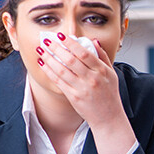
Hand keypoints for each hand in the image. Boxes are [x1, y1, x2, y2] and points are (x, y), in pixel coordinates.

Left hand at [37, 34, 135, 153]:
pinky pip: (59, 81)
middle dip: (57, 48)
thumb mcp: (111, 74)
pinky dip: (50, 71)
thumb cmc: (110, 95)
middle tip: (48, 40)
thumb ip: (103, 57)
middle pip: (71, 60)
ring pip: (62, 70)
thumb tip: (94, 41)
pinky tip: (44, 64)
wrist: (108, 117)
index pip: (84, 53)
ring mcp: (82, 88)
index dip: (71, 43)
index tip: (62, 36)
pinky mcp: (74, 97)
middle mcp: (92, 79)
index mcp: (102, 71)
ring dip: (50, 59)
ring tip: (42, 50)